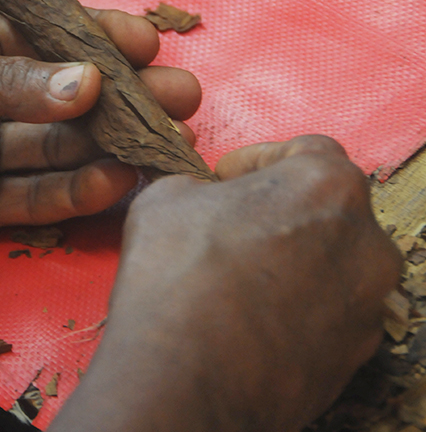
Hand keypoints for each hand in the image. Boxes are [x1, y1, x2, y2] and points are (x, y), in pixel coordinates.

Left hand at [0, 0, 200, 258]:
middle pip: (64, 97)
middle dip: (123, 97)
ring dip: (111, 146)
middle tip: (180, 95)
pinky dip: (76, 192)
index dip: (98, 38)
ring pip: (58, 149)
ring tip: (164, 141)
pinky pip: (36, 198)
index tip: (149, 41)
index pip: (47, 36)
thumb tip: (88, 83)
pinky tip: (116, 179)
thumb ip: (8, 79)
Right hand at [51, 136, 400, 431]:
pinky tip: (248, 314)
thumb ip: (195, 184)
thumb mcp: (164, 199)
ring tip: (236, 275)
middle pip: (325, 208)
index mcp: (327, 186)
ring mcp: (366, 303)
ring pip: (330, 262)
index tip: (226, 179)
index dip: (256, 160)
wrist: (185, 379)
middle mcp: (366, 241)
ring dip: (290, 258)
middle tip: (229, 224)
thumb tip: (199, 196)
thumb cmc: (177, 276)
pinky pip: (326, 312)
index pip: (305, 151)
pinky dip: (295, 305)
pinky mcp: (354, 354)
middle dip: (277, 210)